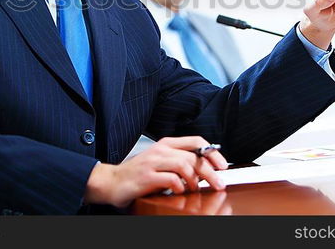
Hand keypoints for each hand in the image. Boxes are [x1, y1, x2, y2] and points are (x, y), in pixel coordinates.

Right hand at [84, 136, 227, 207]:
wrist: (111, 181)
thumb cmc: (138, 174)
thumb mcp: (161, 163)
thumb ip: (179, 163)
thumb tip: (205, 170)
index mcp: (166, 144)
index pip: (196, 141)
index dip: (213, 153)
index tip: (223, 166)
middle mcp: (160, 150)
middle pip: (193, 156)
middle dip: (210, 171)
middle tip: (219, 183)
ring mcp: (153, 162)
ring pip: (185, 166)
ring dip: (195, 180)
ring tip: (195, 190)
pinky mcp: (146, 176)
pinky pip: (171, 180)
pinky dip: (179, 187)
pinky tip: (178, 192)